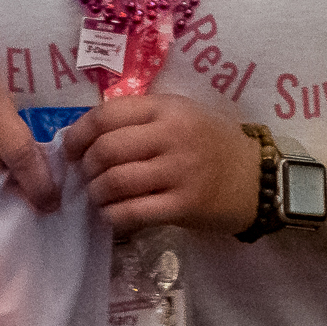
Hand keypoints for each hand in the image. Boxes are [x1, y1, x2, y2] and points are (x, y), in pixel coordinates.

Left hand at [60, 95, 262, 235]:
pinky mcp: (184, 206)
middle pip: (106, 150)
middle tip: (87, 176)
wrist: (256, 178)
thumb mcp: (178, 116)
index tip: (70, 150)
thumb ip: (138, 119)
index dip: (78, 134)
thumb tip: (83, 134)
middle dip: (85, 167)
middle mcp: (172, 136)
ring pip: (115, 182)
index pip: (106, 115)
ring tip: (99, 196)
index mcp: (166, 109)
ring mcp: (179, 172)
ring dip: (97, 193)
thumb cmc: (209, 144)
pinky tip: (113, 214)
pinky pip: (133, 213)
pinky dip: (113, 216)